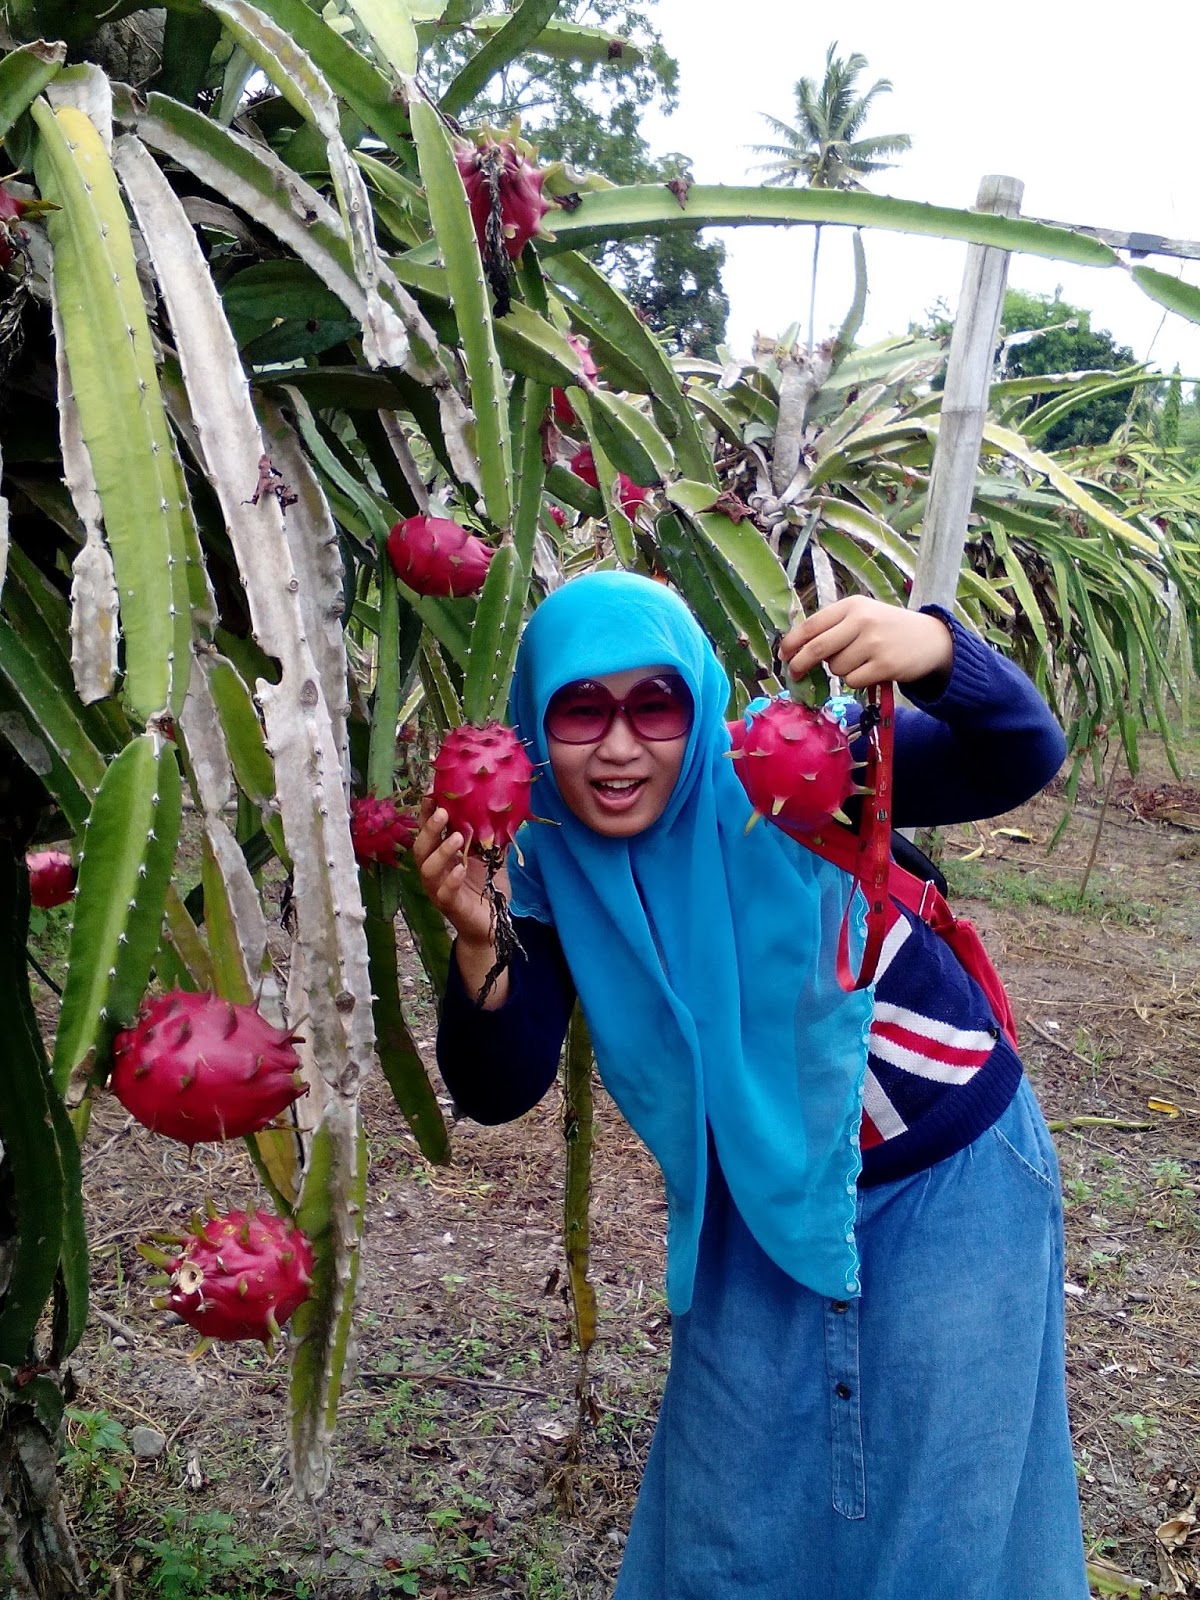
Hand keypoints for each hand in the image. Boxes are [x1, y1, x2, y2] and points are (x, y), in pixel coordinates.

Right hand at [412, 796, 510, 954]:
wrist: (492, 924)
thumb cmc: (487, 888)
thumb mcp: (493, 858)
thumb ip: (493, 838)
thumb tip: (504, 810)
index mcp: (442, 856)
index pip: (429, 831)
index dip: (427, 814)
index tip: (432, 793)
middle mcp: (435, 871)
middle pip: (421, 847)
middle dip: (429, 828)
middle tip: (443, 812)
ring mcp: (439, 890)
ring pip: (428, 870)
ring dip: (441, 852)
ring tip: (457, 837)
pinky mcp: (450, 907)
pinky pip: (444, 893)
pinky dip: (452, 880)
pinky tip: (461, 869)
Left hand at [780, 596, 952, 689]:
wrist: (932, 640)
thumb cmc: (889, 628)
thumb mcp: (863, 615)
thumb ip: (834, 627)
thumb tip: (796, 649)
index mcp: (852, 605)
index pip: (812, 624)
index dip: (792, 642)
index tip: (783, 654)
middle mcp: (862, 621)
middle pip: (817, 649)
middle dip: (800, 664)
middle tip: (795, 673)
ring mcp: (874, 643)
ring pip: (836, 668)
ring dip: (840, 670)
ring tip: (860, 661)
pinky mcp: (884, 665)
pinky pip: (852, 681)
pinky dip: (855, 680)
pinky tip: (871, 670)